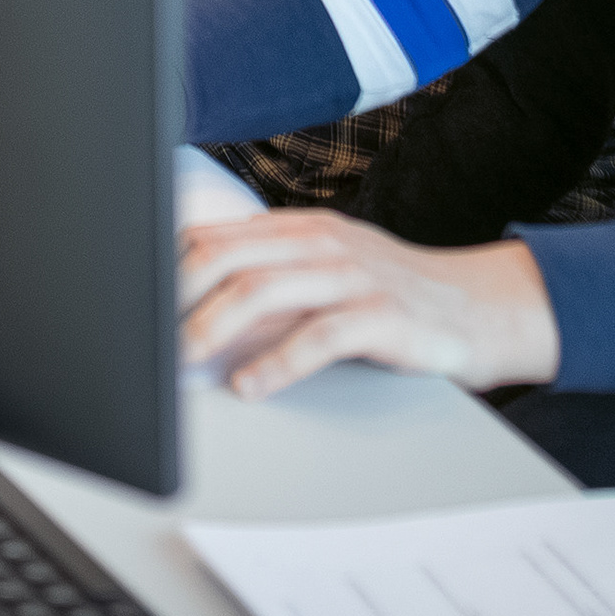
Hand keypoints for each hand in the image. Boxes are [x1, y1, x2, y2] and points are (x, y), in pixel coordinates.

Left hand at [175, 209, 559, 398]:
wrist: (480, 307)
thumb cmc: (392, 294)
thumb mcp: (324, 271)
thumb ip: (267, 279)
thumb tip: (190, 311)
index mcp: (298, 229)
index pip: (213, 236)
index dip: (166, 270)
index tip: (134, 307)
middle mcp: (319, 243)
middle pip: (225, 257)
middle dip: (177, 298)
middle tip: (147, 340)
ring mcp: (352, 275)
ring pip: (262, 291)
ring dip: (212, 328)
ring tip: (184, 360)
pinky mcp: (382, 315)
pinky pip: (319, 335)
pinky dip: (276, 363)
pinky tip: (250, 386)